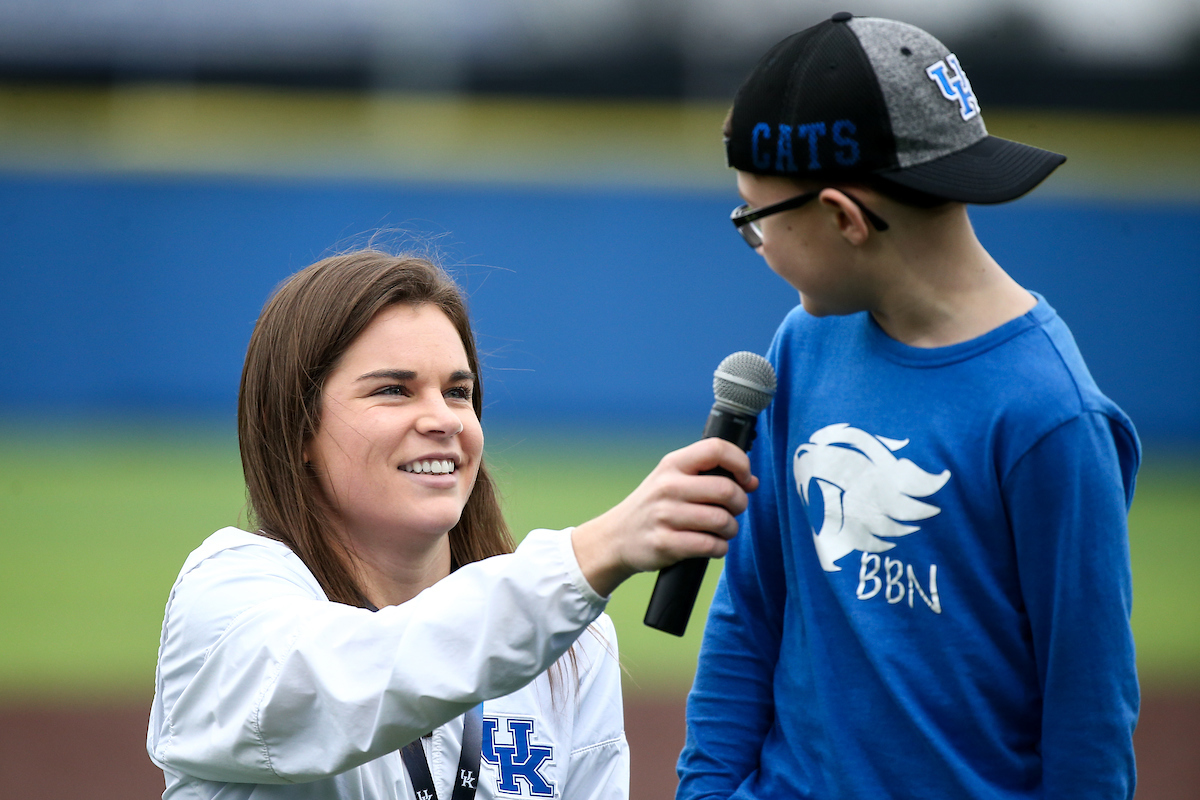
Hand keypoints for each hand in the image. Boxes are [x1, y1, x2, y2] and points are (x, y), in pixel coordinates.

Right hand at [570, 438, 757, 596]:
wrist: (615, 537)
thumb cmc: (654, 506)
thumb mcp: (672, 479)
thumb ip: (709, 475)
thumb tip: (752, 482)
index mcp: (672, 464)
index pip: (716, 449)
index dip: (741, 463)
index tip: (745, 478)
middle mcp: (667, 486)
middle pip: (727, 490)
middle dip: (741, 503)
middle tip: (734, 510)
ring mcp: (664, 515)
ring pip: (722, 521)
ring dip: (731, 529)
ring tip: (723, 530)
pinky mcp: (664, 544)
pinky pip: (711, 546)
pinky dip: (720, 548)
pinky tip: (713, 546)